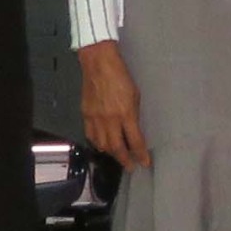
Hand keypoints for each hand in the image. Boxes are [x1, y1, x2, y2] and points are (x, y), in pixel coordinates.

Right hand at [78, 42, 149, 169]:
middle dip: (125, 160)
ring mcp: (96, 119)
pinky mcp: (86, 115)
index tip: (144, 163)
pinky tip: (102, 145)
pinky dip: (97, 144)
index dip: (140, 154)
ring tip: (118, 156)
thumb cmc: (120, 76)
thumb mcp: (134, 95)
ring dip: (111, 154)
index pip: (135, 141)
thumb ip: (133, 114)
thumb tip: (133, 129)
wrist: (99, 64)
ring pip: (102, 145)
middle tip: (130, 166)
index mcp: (126, 113)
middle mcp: (110, 120)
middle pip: (117, 148)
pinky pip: (91, 136)